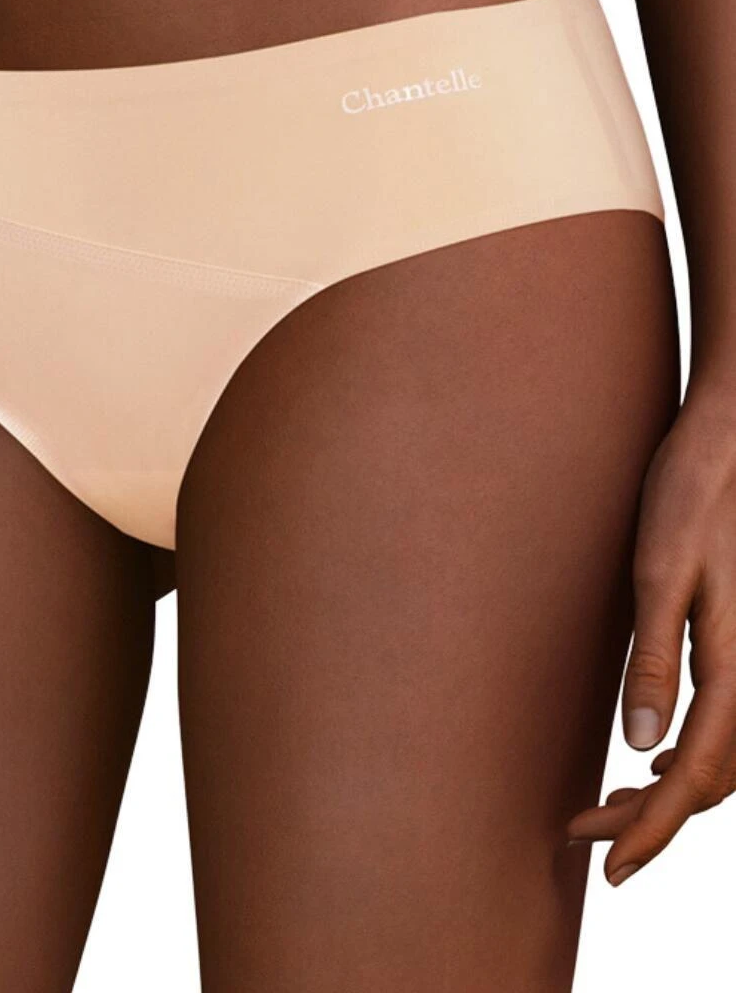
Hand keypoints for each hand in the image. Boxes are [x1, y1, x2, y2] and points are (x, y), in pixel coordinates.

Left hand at [567, 388, 735, 882]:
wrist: (729, 441)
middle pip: (712, 778)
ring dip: (670, 790)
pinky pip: (725, 721)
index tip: (607, 863)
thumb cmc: (692, 495)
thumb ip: (654, 658)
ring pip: (723, 756)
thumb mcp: (660, 572)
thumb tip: (640, 746)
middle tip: (584, 831)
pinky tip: (651, 751)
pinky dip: (690, 753)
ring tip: (610, 802)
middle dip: (652, 817)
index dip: (653, 829)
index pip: (695, 776)